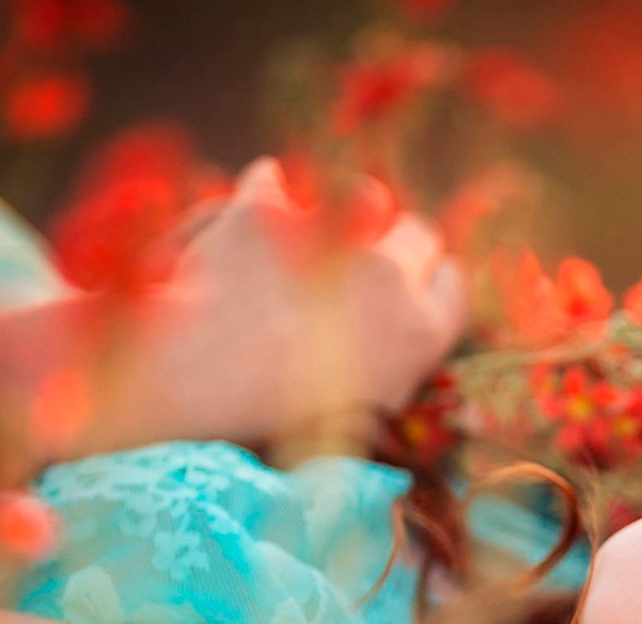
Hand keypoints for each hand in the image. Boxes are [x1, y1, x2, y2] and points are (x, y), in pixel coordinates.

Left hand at [155, 157, 467, 450]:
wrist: (191, 389)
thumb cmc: (276, 422)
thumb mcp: (359, 415)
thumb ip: (396, 366)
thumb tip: (407, 331)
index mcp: (418, 333)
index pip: (449, 283)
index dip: (428, 281)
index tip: (408, 285)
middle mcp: (388, 274)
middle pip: (417, 235)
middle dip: (394, 244)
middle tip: (359, 264)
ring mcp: (330, 235)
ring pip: (362, 197)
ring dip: (345, 211)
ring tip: (312, 233)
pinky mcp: (267, 211)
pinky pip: (272, 182)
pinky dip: (263, 194)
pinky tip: (251, 212)